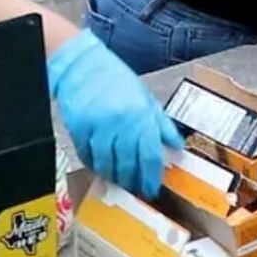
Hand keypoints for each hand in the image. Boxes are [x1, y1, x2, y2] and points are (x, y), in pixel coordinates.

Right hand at [47, 29, 182, 197]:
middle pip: (128, 163)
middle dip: (133, 180)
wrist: (83, 67)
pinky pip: (88, 156)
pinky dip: (95, 166)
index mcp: (140, 114)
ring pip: (106, 164)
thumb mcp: (146, 98)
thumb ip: (161, 124)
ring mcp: (98, 127)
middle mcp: (120, 123)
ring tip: (120, 182)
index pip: (150, 154)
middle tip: (136, 189)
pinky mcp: (79, 130)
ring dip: (114, 177)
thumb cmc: (116, 79)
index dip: (152, 175)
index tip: (152, 187)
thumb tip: (176, 145)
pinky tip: (102, 169)